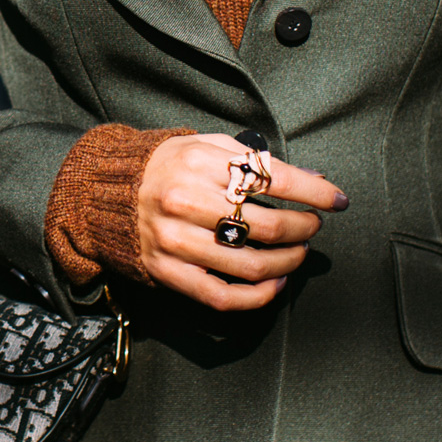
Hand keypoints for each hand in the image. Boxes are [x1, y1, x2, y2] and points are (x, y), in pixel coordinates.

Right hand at [132, 131, 346, 311]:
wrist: (104, 193)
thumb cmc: (166, 167)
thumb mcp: (205, 146)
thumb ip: (255, 160)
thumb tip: (313, 181)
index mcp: (198, 162)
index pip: (272, 178)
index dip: (314, 193)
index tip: (337, 200)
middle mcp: (185, 200)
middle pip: (267, 225)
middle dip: (304, 228)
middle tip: (312, 227)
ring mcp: (175, 240)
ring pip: (250, 264)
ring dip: (288, 262)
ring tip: (298, 253)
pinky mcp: (167, 271)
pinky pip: (222, 295)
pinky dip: (258, 295)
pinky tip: (275, 283)